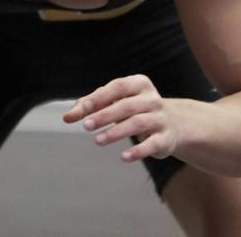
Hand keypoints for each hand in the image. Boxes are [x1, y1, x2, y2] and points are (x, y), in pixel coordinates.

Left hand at [63, 74, 178, 161]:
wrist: (173, 124)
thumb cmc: (133, 109)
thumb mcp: (114, 102)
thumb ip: (90, 106)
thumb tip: (67, 117)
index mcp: (139, 84)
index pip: (117, 87)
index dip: (100, 97)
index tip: (83, 108)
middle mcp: (152, 99)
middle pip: (126, 106)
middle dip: (104, 116)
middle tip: (86, 126)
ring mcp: (160, 118)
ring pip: (137, 124)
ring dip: (116, 133)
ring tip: (97, 141)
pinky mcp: (165, 138)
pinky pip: (152, 144)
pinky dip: (138, 151)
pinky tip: (124, 157)